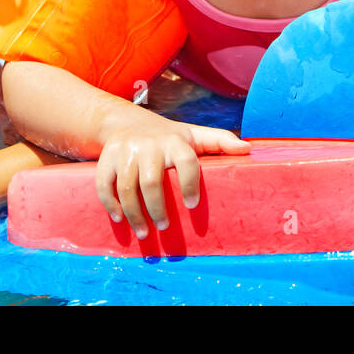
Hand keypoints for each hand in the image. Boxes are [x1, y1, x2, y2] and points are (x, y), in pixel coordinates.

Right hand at [95, 118, 250, 238]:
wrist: (126, 121)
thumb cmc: (168, 137)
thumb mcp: (193, 136)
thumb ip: (219, 141)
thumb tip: (248, 149)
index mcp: (174, 140)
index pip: (185, 161)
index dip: (190, 183)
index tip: (192, 205)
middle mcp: (148, 144)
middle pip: (152, 182)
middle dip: (158, 209)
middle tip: (165, 227)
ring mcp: (125, 151)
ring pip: (128, 188)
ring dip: (135, 214)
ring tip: (144, 232)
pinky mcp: (106, 158)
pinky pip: (105, 185)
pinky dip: (110, 204)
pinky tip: (119, 218)